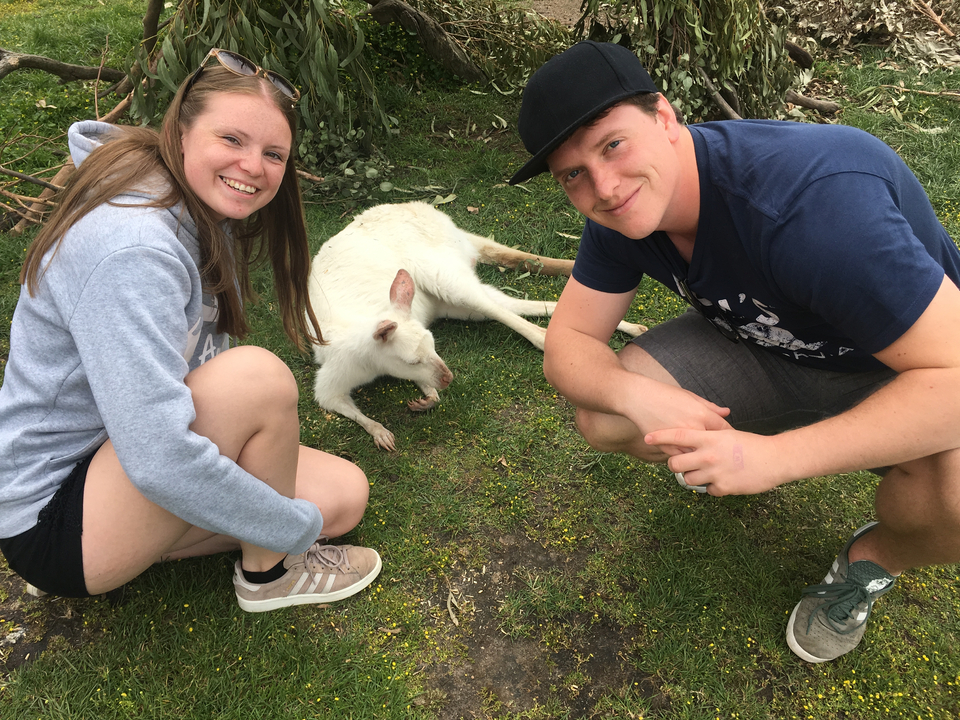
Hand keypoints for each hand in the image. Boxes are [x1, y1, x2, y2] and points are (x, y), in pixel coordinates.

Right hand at [621, 382, 732, 456]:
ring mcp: (680, 440)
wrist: (638, 397)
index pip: (725, 429)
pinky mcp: (667, 447)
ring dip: (702, 457)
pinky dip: (686, 458)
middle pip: (714, 445)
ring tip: (708, 460)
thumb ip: (710, 407)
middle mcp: (694, 428)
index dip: (730, 436)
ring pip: (699, 456)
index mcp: (702, 414)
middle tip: (723, 453)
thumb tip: (726, 412)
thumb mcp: (690, 396)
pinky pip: (682, 458)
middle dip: (719, 449)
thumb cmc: (664, 394)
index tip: (732, 440)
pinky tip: (689, 458)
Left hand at [643, 427, 786, 495]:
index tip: (647, 437)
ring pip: (688, 480)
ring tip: (704, 472)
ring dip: (692, 477)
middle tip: (681, 464)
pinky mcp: (723, 488)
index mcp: (710, 438)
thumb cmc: (752, 444)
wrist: (775, 459)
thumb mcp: (727, 434)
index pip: (678, 435)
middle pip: (675, 464)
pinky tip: (722, 480)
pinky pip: (708, 491)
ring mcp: (715, 473)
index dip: (660, 436)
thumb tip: (693, 436)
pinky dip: (712, 487)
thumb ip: (708, 436)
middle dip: (675, 465)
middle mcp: (709, 455)